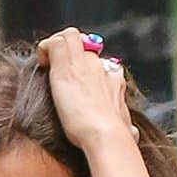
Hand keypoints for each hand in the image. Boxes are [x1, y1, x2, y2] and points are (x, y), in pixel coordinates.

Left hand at [38, 28, 139, 151]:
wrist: (106, 135)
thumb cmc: (113, 139)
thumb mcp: (126, 128)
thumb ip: (128, 127)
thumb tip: (134, 134)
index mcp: (113, 80)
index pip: (98, 63)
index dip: (85, 68)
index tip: (76, 83)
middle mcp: (100, 67)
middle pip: (83, 47)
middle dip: (69, 54)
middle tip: (57, 72)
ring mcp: (83, 64)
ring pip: (69, 37)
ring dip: (56, 46)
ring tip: (46, 64)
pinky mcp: (66, 67)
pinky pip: (54, 42)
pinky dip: (45, 48)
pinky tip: (41, 64)